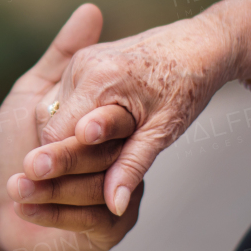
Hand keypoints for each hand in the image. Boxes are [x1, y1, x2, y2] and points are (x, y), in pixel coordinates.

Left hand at [0, 4, 141, 250]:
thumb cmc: (10, 141)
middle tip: (31, 161)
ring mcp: (119, 198)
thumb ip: (62, 54)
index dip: (89, 127)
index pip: (107, 125)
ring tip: (17, 186)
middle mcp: (119, 161)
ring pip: (97, 194)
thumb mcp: (33, 93)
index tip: (74, 128)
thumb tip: (91, 10)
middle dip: (66, 161)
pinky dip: (56, 216)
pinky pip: (93, 222)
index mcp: (106, 127)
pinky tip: (26, 209)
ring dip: (53, 191)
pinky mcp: (110, 231)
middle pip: (105, 160)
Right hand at [27, 11, 240, 215]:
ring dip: (66, 136)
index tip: (63, 187)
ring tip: (92, 153)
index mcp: (100, 81)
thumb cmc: (187, 85)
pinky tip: (94, 132)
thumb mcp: (163, 131)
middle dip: (61, 152)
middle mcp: (83, 66)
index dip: (60, 164)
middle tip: (73, 175)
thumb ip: (132, 167)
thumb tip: (114, 206)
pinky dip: (72, 119)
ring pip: (53, 112)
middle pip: (50, 124)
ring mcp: (80, 60)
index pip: (57, 136)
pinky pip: (63, 99)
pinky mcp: (82, 60)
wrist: (200, 44)